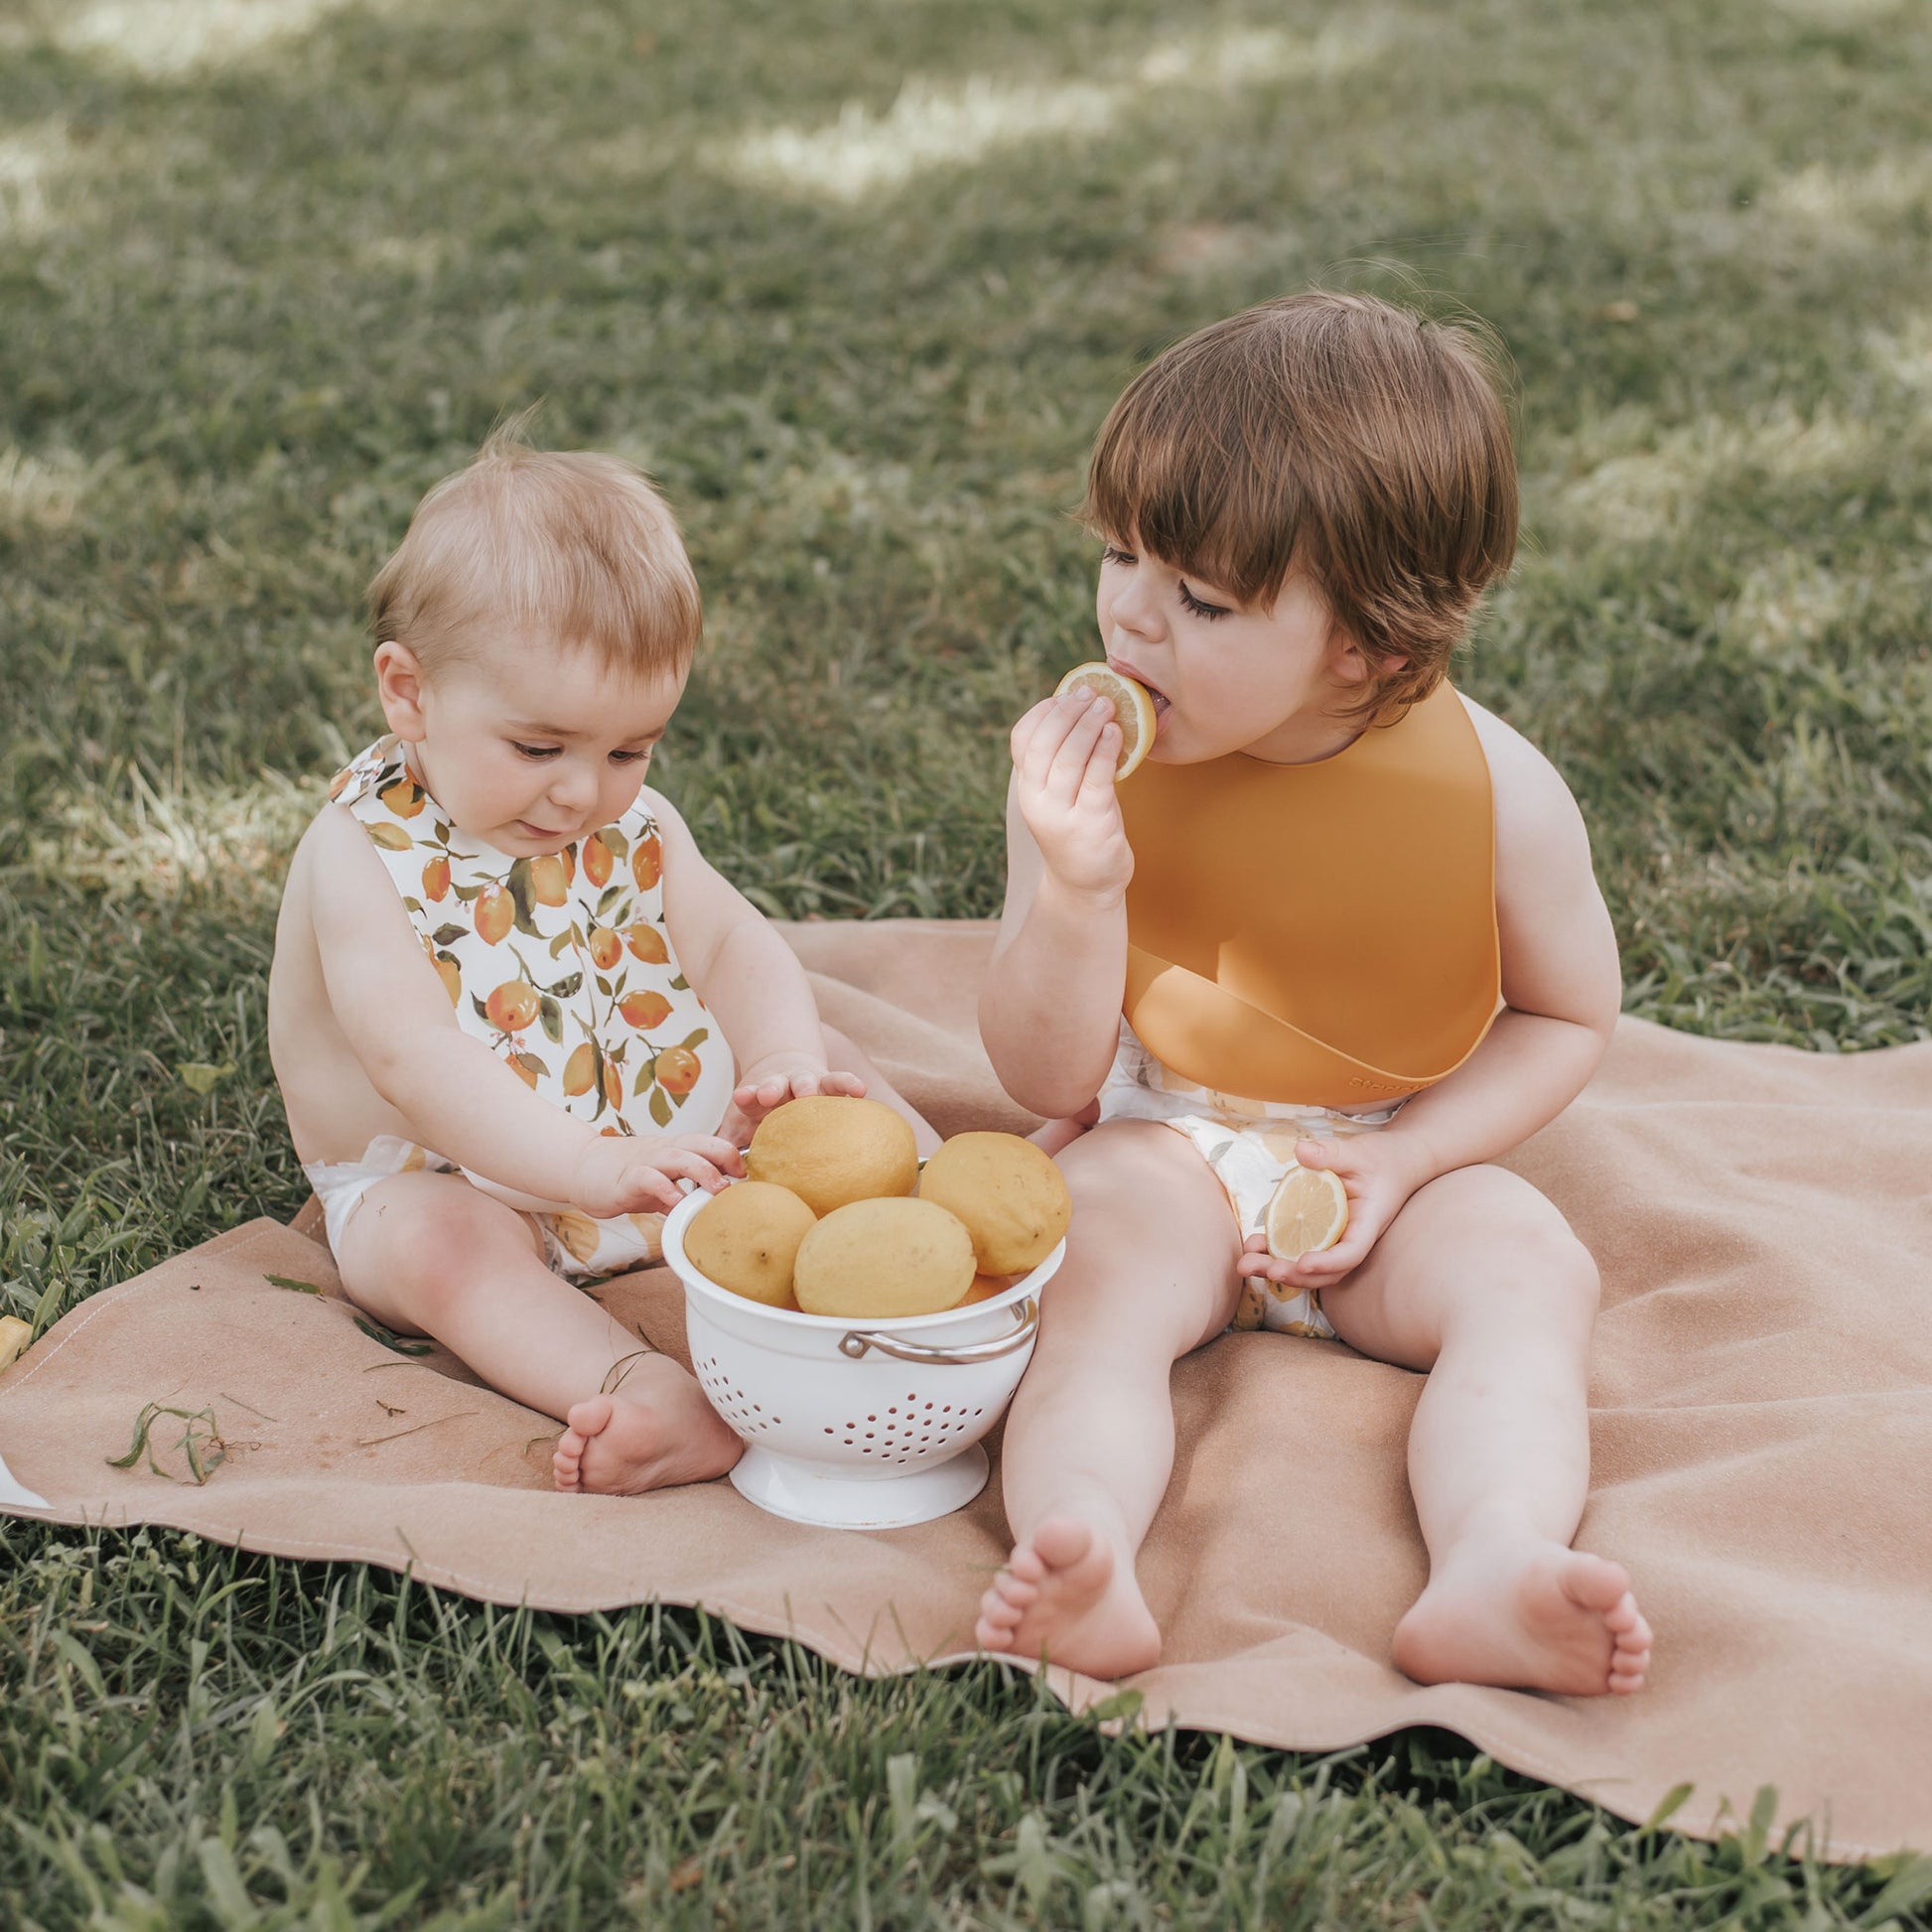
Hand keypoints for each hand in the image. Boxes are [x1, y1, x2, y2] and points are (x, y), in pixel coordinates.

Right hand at [571, 1131, 744, 1217]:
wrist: (583, 1169)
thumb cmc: (626, 1177)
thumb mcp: (662, 1183)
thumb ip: (685, 1192)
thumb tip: (712, 1211)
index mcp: (676, 1149)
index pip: (710, 1143)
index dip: (731, 1156)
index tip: (746, 1176)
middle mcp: (664, 1151)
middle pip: (701, 1143)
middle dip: (725, 1157)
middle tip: (741, 1180)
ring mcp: (646, 1162)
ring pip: (680, 1157)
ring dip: (703, 1172)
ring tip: (719, 1191)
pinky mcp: (627, 1178)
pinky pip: (650, 1179)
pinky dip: (666, 1190)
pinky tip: (678, 1204)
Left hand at [720, 1059, 866, 1145]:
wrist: (780, 1063)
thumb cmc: (761, 1106)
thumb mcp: (740, 1121)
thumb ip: (728, 1146)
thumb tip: (712, 1178)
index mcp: (757, 1097)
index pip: (748, 1094)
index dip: (746, 1095)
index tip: (741, 1096)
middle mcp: (780, 1086)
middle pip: (776, 1085)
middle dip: (772, 1088)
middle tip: (768, 1094)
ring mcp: (804, 1081)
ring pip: (807, 1080)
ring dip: (806, 1085)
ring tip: (809, 1092)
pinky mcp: (827, 1081)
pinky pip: (839, 1081)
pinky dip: (848, 1084)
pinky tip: (859, 1090)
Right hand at [1011, 692, 1133, 901]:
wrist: (1086, 884)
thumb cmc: (1078, 829)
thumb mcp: (1059, 794)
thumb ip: (1061, 760)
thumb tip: (1079, 707)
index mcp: (1027, 789)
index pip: (1022, 740)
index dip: (1043, 712)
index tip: (1067, 694)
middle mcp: (1037, 800)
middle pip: (1044, 744)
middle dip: (1068, 712)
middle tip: (1092, 693)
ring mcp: (1061, 814)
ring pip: (1068, 758)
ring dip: (1088, 725)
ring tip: (1107, 705)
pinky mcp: (1090, 824)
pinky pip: (1096, 779)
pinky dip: (1105, 751)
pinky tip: (1116, 733)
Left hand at [1237, 1132, 1437, 1295]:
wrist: (1393, 1164)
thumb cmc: (1379, 1158)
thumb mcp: (1357, 1152)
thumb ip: (1331, 1153)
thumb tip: (1302, 1150)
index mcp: (1368, 1224)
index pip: (1351, 1253)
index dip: (1328, 1262)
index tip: (1303, 1263)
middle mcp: (1352, 1239)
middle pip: (1325, 1272)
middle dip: (1292, 1275)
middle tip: (1260, 1269)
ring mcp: (1336, 1240)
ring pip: (1310, 1268)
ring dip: (1277, 1268)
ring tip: (1246, 1264)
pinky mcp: (1321, 1234)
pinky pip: (1300, 1250)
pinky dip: (1276, 1253)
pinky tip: (1253, 1247)